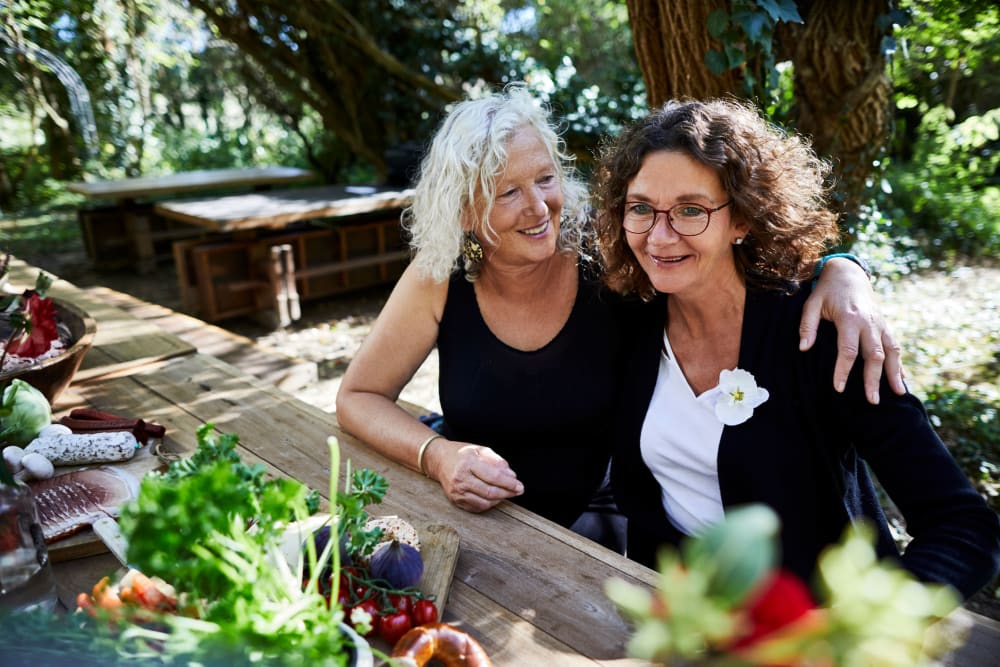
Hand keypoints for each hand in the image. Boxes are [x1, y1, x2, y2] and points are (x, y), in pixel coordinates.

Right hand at [426, 439, 523, 512]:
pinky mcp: (455, 500)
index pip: (493, 477)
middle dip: (507, 493)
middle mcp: (460, 479)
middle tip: (518, 491)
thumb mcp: (480, 450)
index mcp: (468, 463)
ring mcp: (457, 492)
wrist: (439, 460)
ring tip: (507, 493)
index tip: (520, 485)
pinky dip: (489, 504)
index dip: (509, 483)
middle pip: (490, 492)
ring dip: (499, 499)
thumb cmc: (462, 454)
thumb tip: (511, 475)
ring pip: (485, 502)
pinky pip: (477, 507)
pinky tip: (494, 497)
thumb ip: (497, 461)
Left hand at [799, 257, 905, 403]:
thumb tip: (803, 348)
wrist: (848, 272)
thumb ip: (807, 326)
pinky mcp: (885, 324)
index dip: (843, 371)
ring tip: (899, 394)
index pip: (848, 350)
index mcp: (849, 318)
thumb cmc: (826, 290)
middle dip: (874, 379)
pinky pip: (895, 345)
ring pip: (892, 351)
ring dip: (895, 373)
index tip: (839, 388)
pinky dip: (900, 363)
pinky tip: (902, 379)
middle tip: (872, 401)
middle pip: (874, 355)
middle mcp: (869, 322)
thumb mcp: (811, 304)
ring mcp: (880, 323)